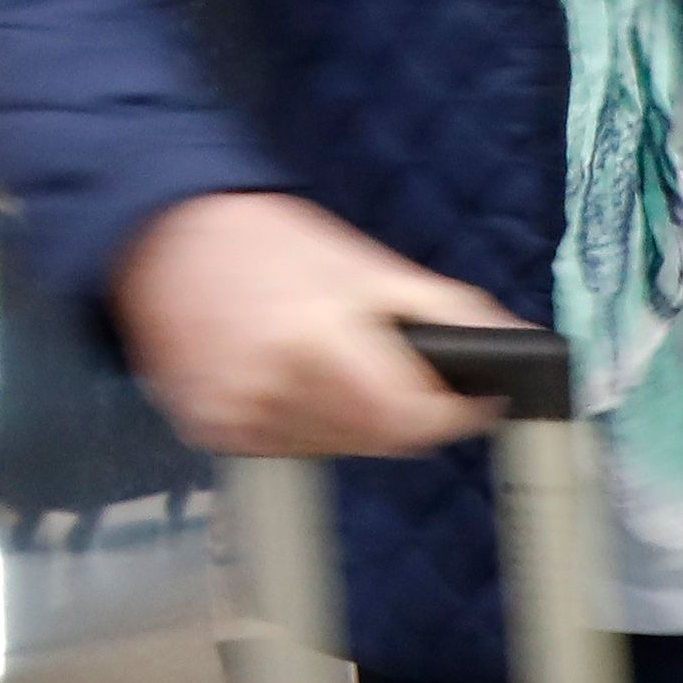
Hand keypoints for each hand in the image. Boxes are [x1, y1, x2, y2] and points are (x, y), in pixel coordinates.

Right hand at [112, 191, 527, 457]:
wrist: (162, 233)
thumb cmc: (271, 242)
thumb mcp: (367, 262)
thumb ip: (446, 308)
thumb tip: (520, 347)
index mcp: (319, 337)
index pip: (414, 420)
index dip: (455, 415)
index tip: (472, 399)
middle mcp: (273, 385)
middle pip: (378, 441)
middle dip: (401, 412)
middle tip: (388, 369)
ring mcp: (234, 413)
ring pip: (334, 450)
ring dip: (350, 422)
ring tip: (328, 366)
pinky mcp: (209, 426)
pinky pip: (284, 448)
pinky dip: (300, 424)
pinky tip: (285, 378)